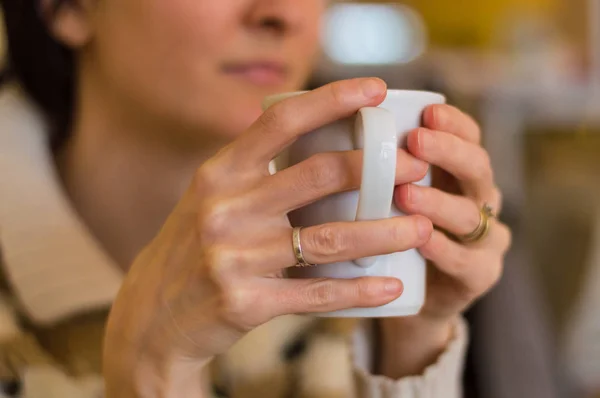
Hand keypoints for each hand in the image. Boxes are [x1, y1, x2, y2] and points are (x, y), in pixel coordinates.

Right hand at [103, 78, 433, 397]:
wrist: (153, 315)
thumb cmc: (194, 247)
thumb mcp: (211, 197)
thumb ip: (255, 171)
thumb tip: (320, 143)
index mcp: (219, 173)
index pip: (281, 121)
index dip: (331, 100)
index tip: (374, 91)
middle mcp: (224, 208)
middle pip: (318, 175)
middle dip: (378, 169)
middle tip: (417, 170)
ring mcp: (234, 257)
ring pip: (328, 239)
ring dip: (385, 233)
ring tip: (423, 229)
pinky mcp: (246, 302)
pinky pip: (317, 294)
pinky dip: (360, 290)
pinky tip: (392, 286)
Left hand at [379, 104, 511, 377]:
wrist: (407, 296)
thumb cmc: (392, 233)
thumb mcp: (386, 194)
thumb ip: (375, 166)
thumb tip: (329, 123)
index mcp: (458, 174)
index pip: (468, 138)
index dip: (453, 123)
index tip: (427, 111)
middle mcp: (479, 200)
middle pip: (478, 168)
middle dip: (448, 152)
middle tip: (416, 141)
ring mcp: (485, 239)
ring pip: (470, 215)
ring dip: (438, 202)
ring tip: (405, 194)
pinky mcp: (479, 275)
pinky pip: (466, 262)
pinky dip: (443, 249)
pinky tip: (422, 239)